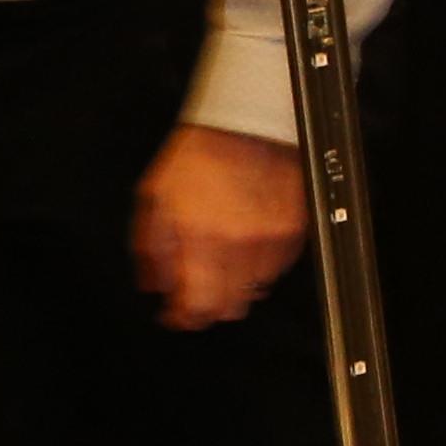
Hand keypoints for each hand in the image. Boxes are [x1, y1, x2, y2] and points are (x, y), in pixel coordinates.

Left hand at [135, 126, 309, 328]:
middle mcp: (240, 246)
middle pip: (231, 306)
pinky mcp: (294, 233)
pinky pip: (276, 268)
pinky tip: (245, 248)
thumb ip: (152, 249)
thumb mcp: (154, 200)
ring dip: (236, 285)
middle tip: (197, 292)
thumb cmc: (199, 159)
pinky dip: (259, 267)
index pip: (199, 305)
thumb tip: (156, 284)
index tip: (177, 315)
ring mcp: (271, 241)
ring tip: (222, 264)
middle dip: (210, 305)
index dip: (185, 317)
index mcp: (202, 239)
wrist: (247, 127)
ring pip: (256, 290)